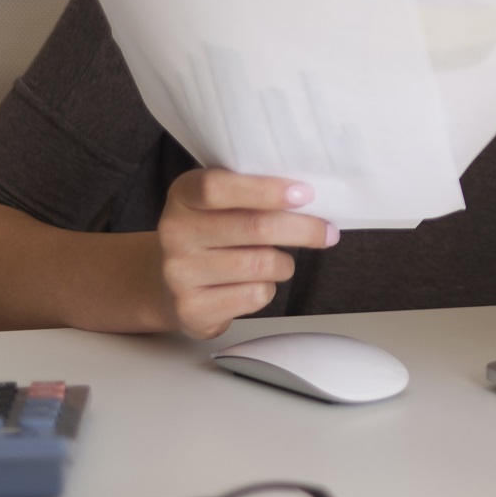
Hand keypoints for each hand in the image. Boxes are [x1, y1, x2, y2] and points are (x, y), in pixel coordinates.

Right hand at [155, 169, 336, 339]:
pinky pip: (255, 295)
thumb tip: (308, 198)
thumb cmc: (210, 235)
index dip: (265, 190)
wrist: (168, 284)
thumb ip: (252, 194)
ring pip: (261, 264)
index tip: (305, 194)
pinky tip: (254, 283)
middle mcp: (175, 232)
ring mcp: (180, 272)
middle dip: (302, 229)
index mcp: (183, 195)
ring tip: (278, 261)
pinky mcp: (192, 308)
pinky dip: (268, 288)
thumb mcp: (219, 204)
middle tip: (326, 231)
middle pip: (253, 227)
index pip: (218, 188)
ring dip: (284, 263)